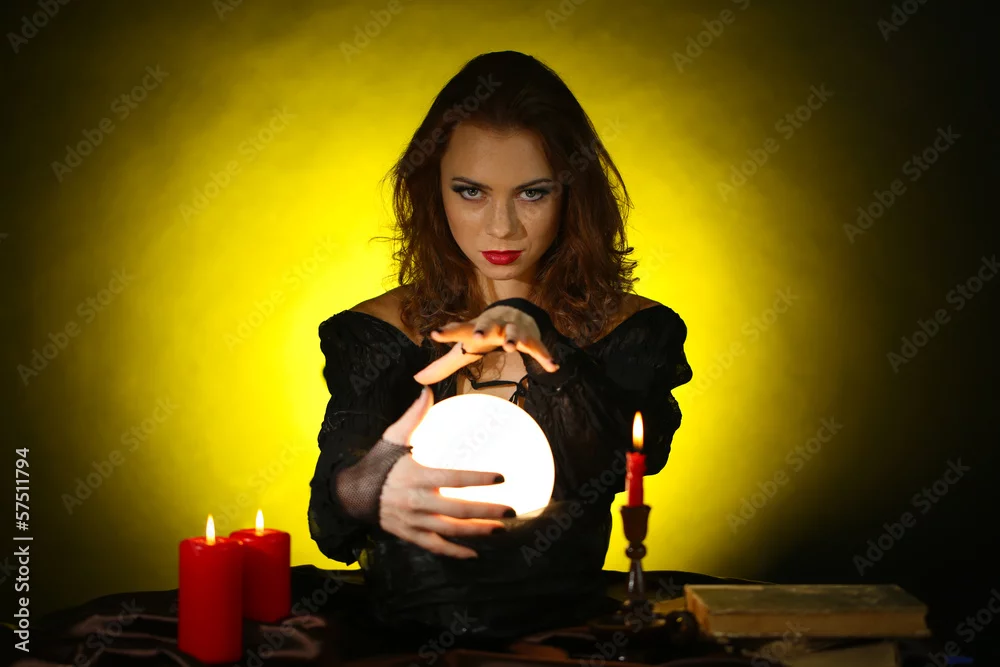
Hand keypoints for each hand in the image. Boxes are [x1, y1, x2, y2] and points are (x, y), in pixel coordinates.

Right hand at [380, 387, 513, 558]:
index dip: (478, 479)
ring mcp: (413, 522)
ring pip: (450, 531)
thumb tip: (426, 390)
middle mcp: (416, 502)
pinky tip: (473, 554)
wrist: (350, 494)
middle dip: (486, 511)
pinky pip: (434, 547)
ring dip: (477, 532)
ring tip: (500, 530)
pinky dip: (454, 553)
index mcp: (416, 476)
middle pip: (457, 510)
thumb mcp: (392, 437)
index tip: (501, 478)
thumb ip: (413, 416)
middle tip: (511, 511)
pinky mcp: (409, 535)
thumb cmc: (377, 463)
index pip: (453, 478)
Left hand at [413, 305, 559, 384]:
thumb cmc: (485, 333)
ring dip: (514, 338)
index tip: (434, 334)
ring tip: (512, 346)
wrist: (516, 313)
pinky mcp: (532, 338)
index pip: (459, 329)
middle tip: (478, 337)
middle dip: (483, 329)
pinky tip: (553, 366)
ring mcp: (515, 329)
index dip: (447, 332)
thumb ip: (443, 365)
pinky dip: (545, 356)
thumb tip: (417, 380)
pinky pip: (540, 348)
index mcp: (476, 327)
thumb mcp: (465, 347)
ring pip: (515, 332)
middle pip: (488, 325)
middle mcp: (495, 325)